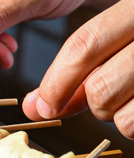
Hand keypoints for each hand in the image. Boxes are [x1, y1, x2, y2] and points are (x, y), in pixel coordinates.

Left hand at [23, 0, 133, 138]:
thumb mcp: (121, 40)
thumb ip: (78, 72)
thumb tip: (35, 106)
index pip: (84, 45)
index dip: (57, 82)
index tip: (43, 105)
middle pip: (101, 88)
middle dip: (92, 103)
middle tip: (105, 96)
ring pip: (122, 117)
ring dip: (119, 117)